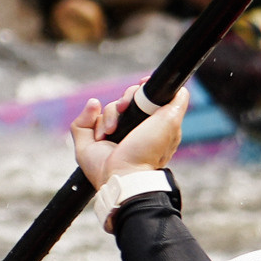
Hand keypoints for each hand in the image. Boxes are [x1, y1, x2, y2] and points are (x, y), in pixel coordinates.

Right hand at [70, 82, 188, 189]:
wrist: (125, 173)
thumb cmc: (148, 152)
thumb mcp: (171, 122)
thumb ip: (177, 102)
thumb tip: (177, 88)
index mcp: (147, 128)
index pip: (140, 100)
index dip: (138, 92)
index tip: (139, 87)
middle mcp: (128, 131)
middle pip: (122, 102)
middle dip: (123, 101)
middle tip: (125, 108)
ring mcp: (108, 137)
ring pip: (104, 109)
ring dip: (109, 116)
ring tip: (112, 132)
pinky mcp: (88, 142)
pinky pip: (82, 121)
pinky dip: (88, 118)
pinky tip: (100, 131)